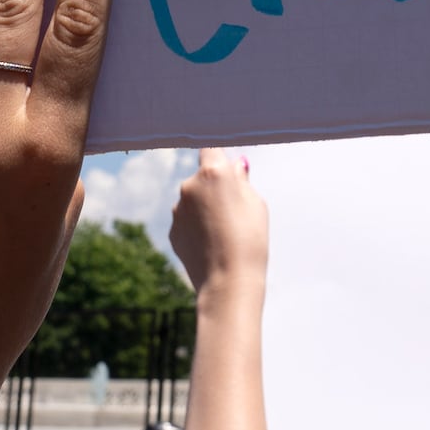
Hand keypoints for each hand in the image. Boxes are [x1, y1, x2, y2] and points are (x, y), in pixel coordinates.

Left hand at [170, 149, 269, 297]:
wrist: (228, 282)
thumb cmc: (250, 240)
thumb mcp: (256, 204)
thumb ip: (241, 180)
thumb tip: (234, 167)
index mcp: (213, 173)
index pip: (210, 147)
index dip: (218, 153)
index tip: (225, 159)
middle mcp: (189, 186)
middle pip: (203, 176)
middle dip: (216, 186)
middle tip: (235, 209)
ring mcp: (178, 209)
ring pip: (194, 200)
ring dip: (205, 208)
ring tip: (225, 232)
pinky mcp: (173, 230)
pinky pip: (188, 220)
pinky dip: (198, 226)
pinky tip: (213, 244)